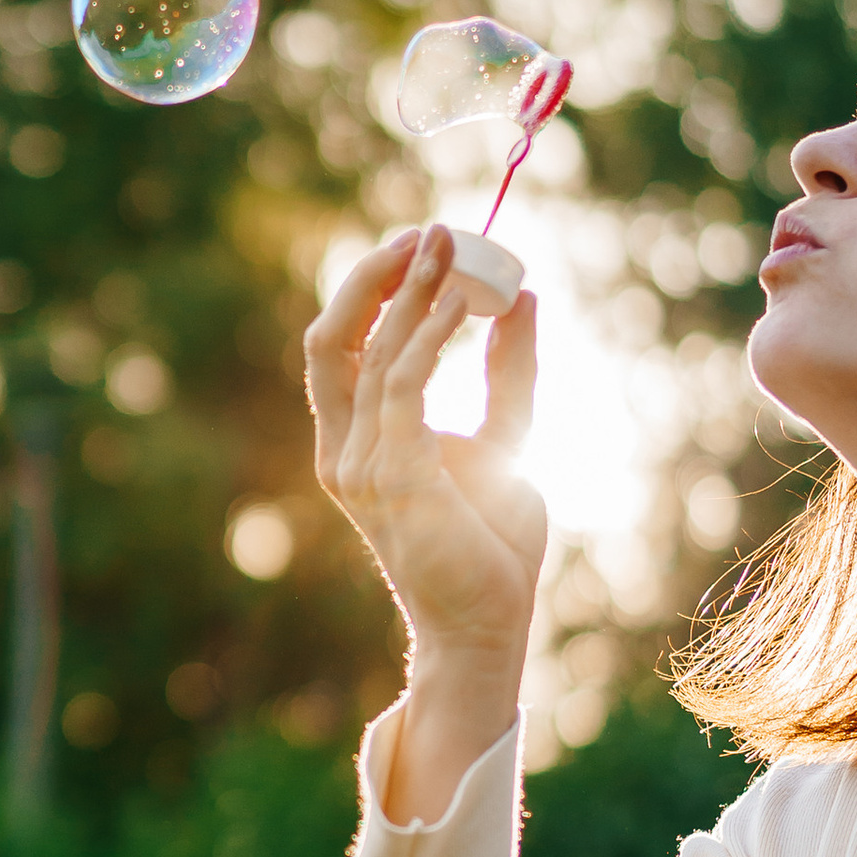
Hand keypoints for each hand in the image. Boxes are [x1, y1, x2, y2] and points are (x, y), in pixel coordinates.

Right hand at [306, 228, 549, 680]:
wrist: (488, 624)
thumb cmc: (491, 544)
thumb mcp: (508, 437)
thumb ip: (508, 372)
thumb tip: (525, 299)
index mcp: (356, 441)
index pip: (342, 346)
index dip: (373, 289)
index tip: (425, 244)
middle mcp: (344, 450)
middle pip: (332, 337)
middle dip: (376, 277)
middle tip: (431, 232)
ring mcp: (361, 464)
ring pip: (372, 353)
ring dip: (413, 294)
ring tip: (453, 250)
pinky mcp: (393, 475)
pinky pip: (403, 384)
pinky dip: (431, 335)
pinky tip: (466, 304)